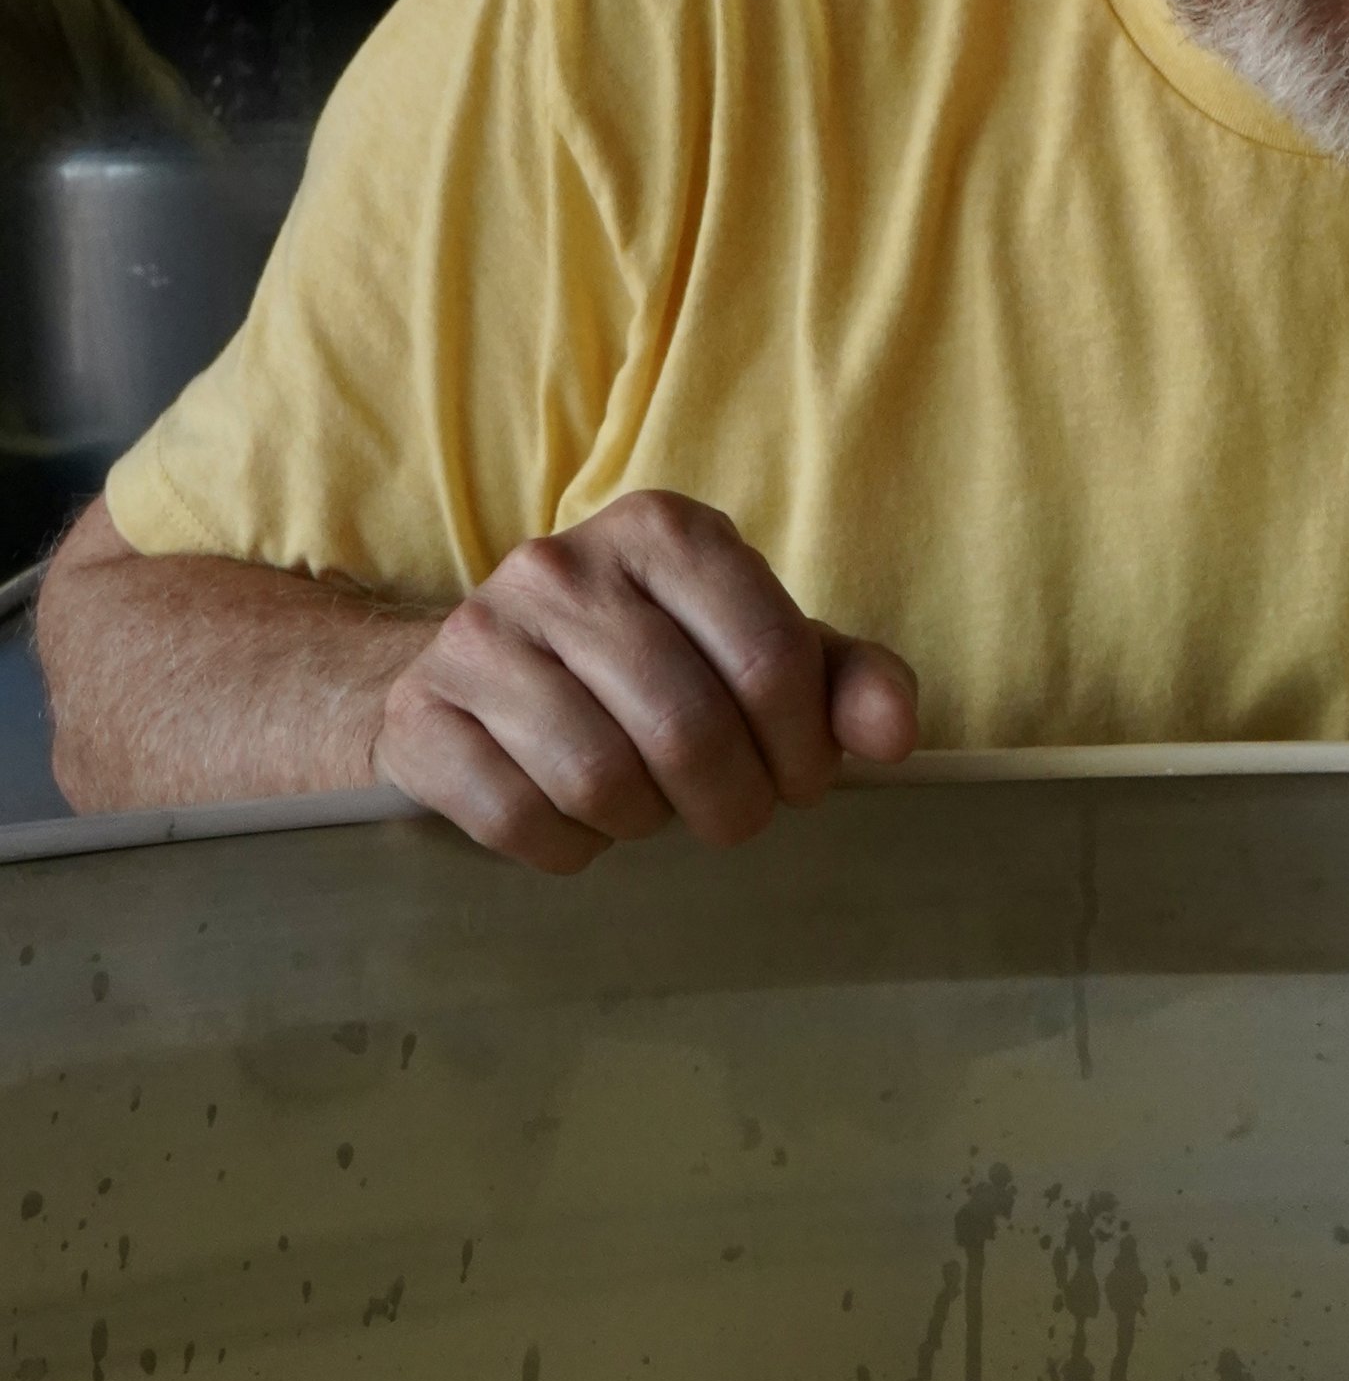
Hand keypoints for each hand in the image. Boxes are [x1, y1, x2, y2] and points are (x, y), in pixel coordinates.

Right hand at [371, 491, 917, 871]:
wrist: (472, 676)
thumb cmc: (650, 667)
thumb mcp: (757, 652)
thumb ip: (845, 681)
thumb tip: (894, 735)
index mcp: (666, 533)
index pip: (773, 661)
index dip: (805, 751)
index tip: (800, 779)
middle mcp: (564, 566)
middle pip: (688, 731)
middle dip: (732, 803)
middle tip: (731, 814)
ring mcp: (480, 636)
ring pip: (600, 781)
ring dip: (644, 822)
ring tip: (648, 804)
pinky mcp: (422, 713)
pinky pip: (518, 818)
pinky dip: (567, 847)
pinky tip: (575, 820)